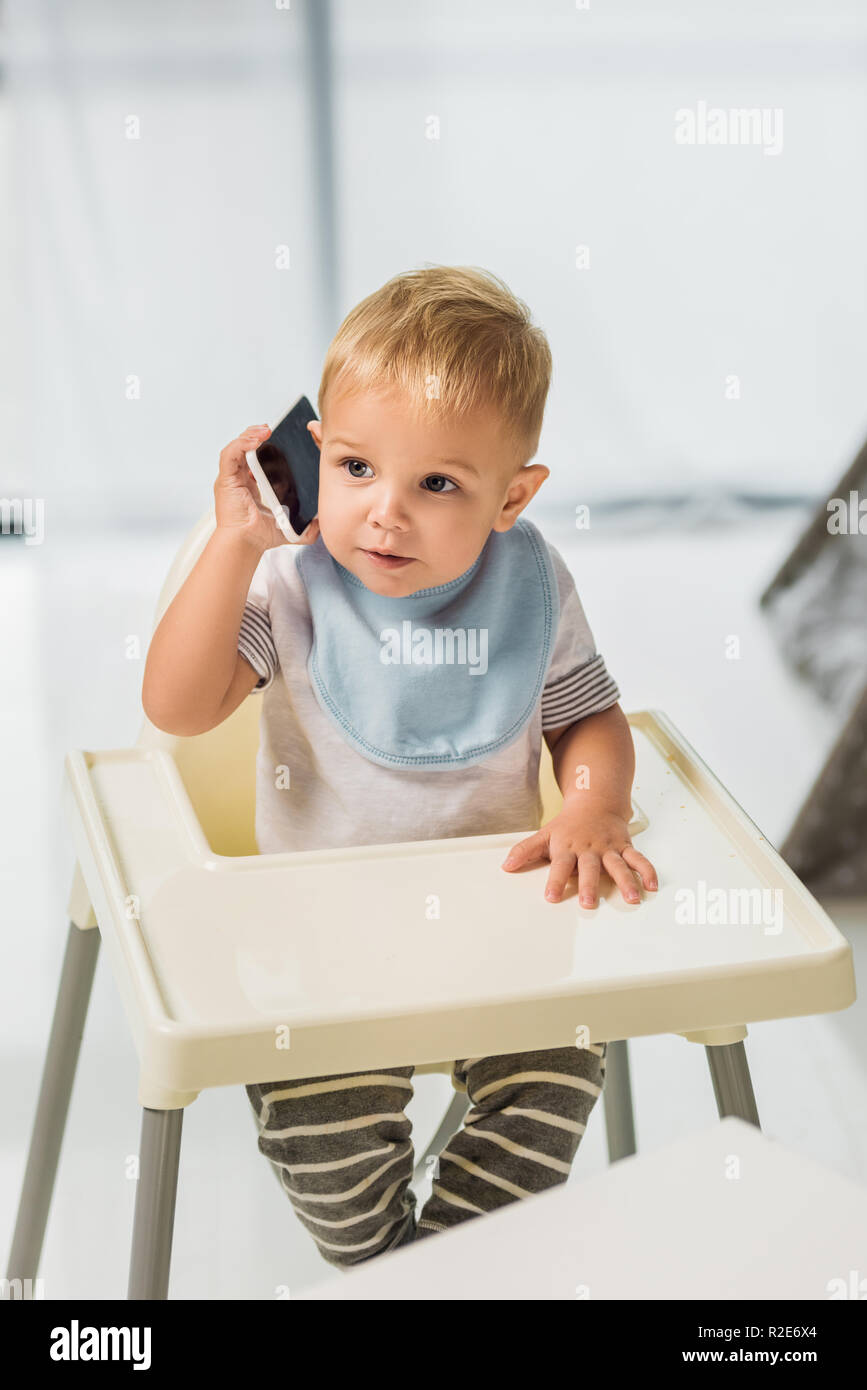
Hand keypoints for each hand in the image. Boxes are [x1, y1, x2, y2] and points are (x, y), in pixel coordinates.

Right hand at [214, 425, 319, 552]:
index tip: (282, 437)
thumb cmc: (260, 537)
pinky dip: (240, 444)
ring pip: (238, 446)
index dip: (268, 444)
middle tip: (272, 429)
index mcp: (254, 484)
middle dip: (258, 434)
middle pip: (247, 447)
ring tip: (265, 430)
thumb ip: (307, 527)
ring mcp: (232, 478)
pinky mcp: (225, 479)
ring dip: (250, 435)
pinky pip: (230, 454)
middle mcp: (241, 477)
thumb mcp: (290, 529)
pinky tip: (254, 441)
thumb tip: (322, 522)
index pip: (259, 456)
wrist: (247, 545)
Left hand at [501, 806, 658, 905]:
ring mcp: (609, 848)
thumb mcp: (544, 835)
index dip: (556, 881)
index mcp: (568, 848)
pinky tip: (651, 886)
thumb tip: (506, 865)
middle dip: (589, 885)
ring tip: (632, 899)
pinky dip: (647, 871)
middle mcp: (590, 849)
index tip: (551, 896)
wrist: (594, 801)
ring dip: (625, 881)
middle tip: (589, 903)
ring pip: (618, 865)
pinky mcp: (625, 846)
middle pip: (590, 868)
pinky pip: (638, 859)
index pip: (560, 866)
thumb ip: (526, 851)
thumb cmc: (568, 825)